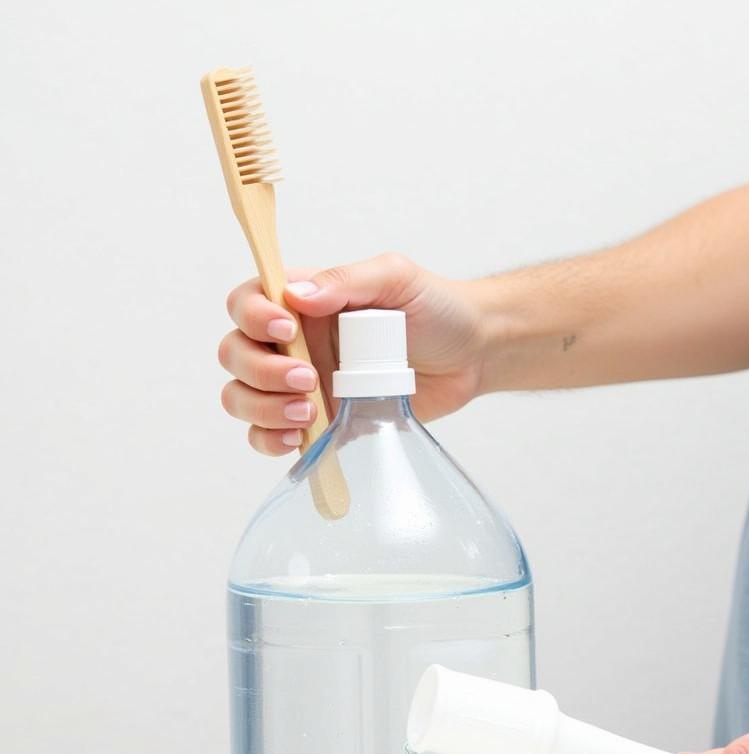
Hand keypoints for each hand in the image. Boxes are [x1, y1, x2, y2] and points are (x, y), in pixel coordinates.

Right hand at [218, 253, 486, 454]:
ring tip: (309, 411)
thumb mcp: (396, 278)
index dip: (253, 317)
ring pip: (243, 397)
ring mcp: (303, 386)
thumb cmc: (436, 309)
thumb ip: (347, 280)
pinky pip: (269, 436)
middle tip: (310, 379)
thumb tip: (297, 295)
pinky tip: (299, 438)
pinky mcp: (319, 423)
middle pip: (235, 355)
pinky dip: (270, 440)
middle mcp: (293, 344)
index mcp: (303, 303)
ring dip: (263, 408)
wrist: (472, 355)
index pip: (246, 303)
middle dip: (261, 371)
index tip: (289, 329)